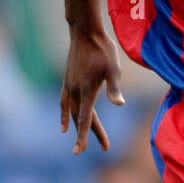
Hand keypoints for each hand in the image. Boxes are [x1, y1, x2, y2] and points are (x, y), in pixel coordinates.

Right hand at [60, 26, 124, 152]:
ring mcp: (69, 86)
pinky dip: (64, 116)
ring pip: (73, 113)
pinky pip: (64, 104)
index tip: (79, 151)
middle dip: (90, 134)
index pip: (86, 119)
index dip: (84, 136)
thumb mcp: (114, 68)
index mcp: (87, 90)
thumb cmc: (103, 49)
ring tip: (85, 141)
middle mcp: (75, 91)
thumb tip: (119, 104)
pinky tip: (64, 125)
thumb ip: (114, 87)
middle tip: (106, 146)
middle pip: (81, 119)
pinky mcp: (67, 81)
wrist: (84, 31)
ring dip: (79, 127)